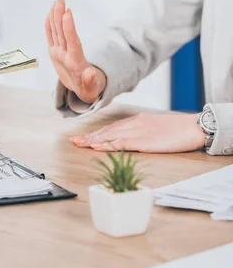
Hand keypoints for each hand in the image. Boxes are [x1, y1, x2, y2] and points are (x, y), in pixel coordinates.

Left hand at [45, 0, 106, 103]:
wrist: (78, 91)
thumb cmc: (89, 87)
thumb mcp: (91, 87)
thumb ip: (91, 80)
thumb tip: (91, 74)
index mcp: (74, 62)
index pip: (71, 42)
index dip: (68, 27)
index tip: (67, 13)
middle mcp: (63, 56)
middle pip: (61, 34)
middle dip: (59, 16)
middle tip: (60, 0)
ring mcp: (57, 53)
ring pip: (55, 32)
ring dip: (55, 16)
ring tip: (57, 1)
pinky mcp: (54, 52)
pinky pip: (51, 35)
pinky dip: (50, 23)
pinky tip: (50, 12)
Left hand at [70, 113, 204, 152]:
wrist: (193, 127)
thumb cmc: (177, 129)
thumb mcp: (154, 126)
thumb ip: (140, 130)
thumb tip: (128, 138)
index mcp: (136, 121)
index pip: (111, 128)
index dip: (96, 133)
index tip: (83, 137)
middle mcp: (133, 124)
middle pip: (107, 131)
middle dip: (89, 137)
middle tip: (74, 141)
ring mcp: (138, 132)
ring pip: (110, 136)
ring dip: (93, 141)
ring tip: (80, 144)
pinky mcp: (144, 141)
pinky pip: (122, 143)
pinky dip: (108, 145)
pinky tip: (97, 147)